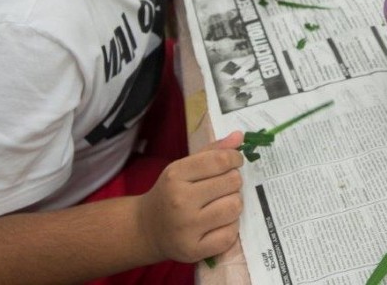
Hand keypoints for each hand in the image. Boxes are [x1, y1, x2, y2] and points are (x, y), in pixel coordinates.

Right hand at [137, 131, 243, 262]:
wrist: (146, 228)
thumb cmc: (170, 192)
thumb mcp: (183, 167)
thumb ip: (212, 151)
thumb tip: (239, 136)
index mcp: (176, 175)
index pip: (220, 161)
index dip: (235, 158)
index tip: (235, 161)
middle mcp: (180, 201)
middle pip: (231, 183)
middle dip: (233, 182)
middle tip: (224, 186)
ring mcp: (187, 228)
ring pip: (234, 208)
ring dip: (234, 204)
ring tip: (222, 203)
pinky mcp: (194, 250)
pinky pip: (230, 235)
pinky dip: (231, 227)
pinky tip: (219, 223)